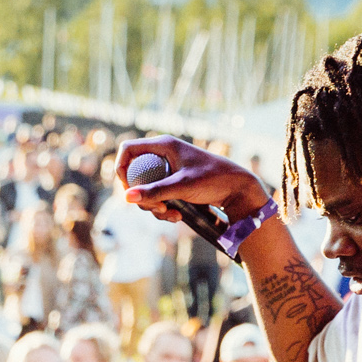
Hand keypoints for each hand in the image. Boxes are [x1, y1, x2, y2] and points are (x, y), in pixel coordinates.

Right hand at [112, 138, 268, 216]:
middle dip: (141, 195)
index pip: (128, 149)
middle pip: (134, 174)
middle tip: (155, 208)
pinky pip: (158, 196)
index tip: (127, 188)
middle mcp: (164, 155)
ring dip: (153, 206)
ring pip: (146, 189)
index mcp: (164, 145)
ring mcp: (169, 169)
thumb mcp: (182, 187)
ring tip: (170, 215)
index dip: (121, 168)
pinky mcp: (175, 183)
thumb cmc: (214, 180)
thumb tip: (126, 198)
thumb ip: (154, 192)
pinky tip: (177, 216)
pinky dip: (163, 208)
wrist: (239, 189)